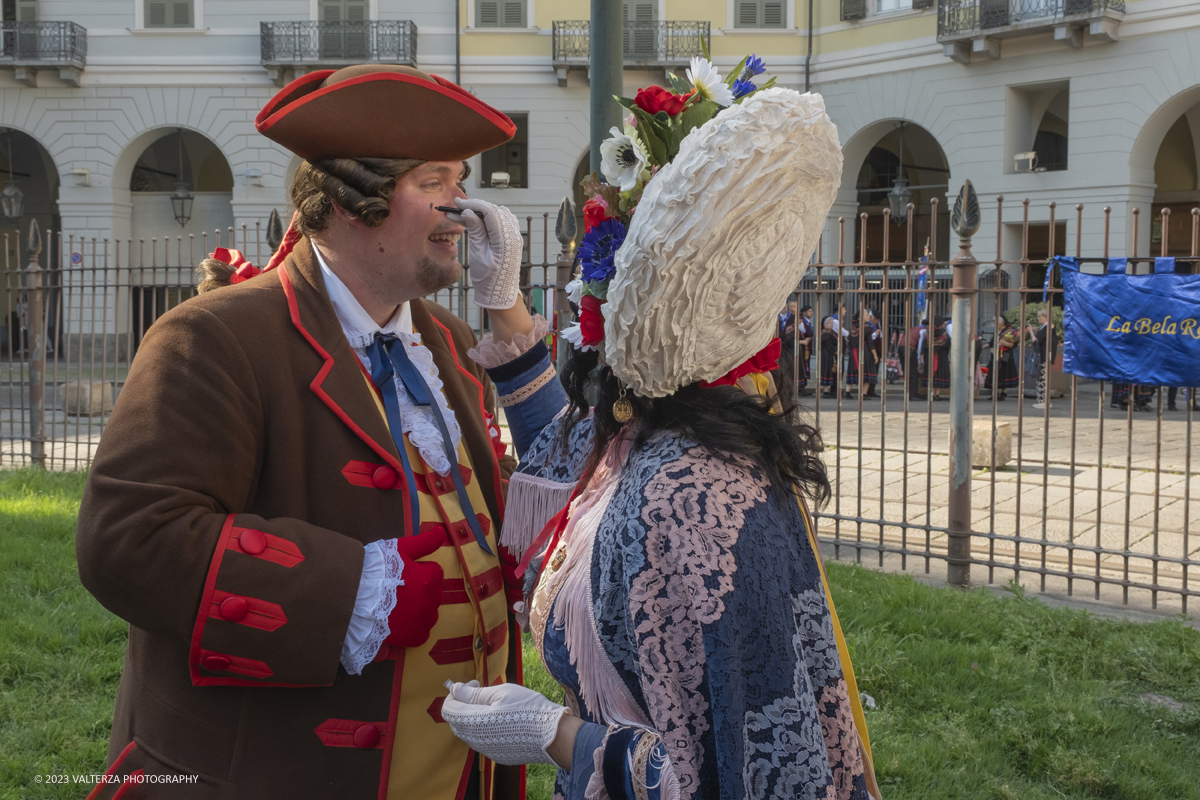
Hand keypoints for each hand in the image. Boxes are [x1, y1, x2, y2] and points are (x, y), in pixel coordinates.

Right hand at [382, 527, 446, 648]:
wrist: (352, 598)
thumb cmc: (374, 570)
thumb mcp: (399, 549)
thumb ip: (424, 542)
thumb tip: (442, 532)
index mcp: (429, 579)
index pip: (434, 571)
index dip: (418, 570)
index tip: (402, 572)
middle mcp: (431, 601)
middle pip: (434, 593)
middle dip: (422, 589)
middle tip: (398, 589)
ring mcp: (423, 621)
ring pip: (429, 613)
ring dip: (419, 609)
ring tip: (396, 606)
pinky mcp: (414, 638)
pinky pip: (421, 632)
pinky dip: (412, 628)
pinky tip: (397, 622)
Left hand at [441, 680, 570, 766]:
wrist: (552, 735)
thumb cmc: (527, 708)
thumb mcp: (501, 692)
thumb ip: (474, 693)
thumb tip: (455, 689)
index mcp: (473, 723)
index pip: (448, 709)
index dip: (456, 693)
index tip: (473, 683)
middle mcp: (476, 740)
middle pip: (456, 721)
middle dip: (463, 703)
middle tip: (482, 689)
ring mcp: (487, 750)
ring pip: (469, 732)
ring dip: (474, 715)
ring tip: (494, 703)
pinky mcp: (497, 755)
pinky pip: (482, 740)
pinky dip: (485, 727)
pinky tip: (503, 718)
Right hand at [453, 198, 522, 309]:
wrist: (500, 296)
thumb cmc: (488, 280)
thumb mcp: (478, 256)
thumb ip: (476, 232)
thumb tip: (468, 212)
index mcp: (506, 240)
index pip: (490, 212)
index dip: (472, 204)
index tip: (456, 204)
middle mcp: (513, 235)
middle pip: (494, 211)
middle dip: (474, 207)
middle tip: (455, 210)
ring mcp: (514, 236)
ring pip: (497, 214)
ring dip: (480, 212)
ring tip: (462, 216)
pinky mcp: (511, 239)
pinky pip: (501, 221)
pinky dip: (487, 218)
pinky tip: (475, 222)